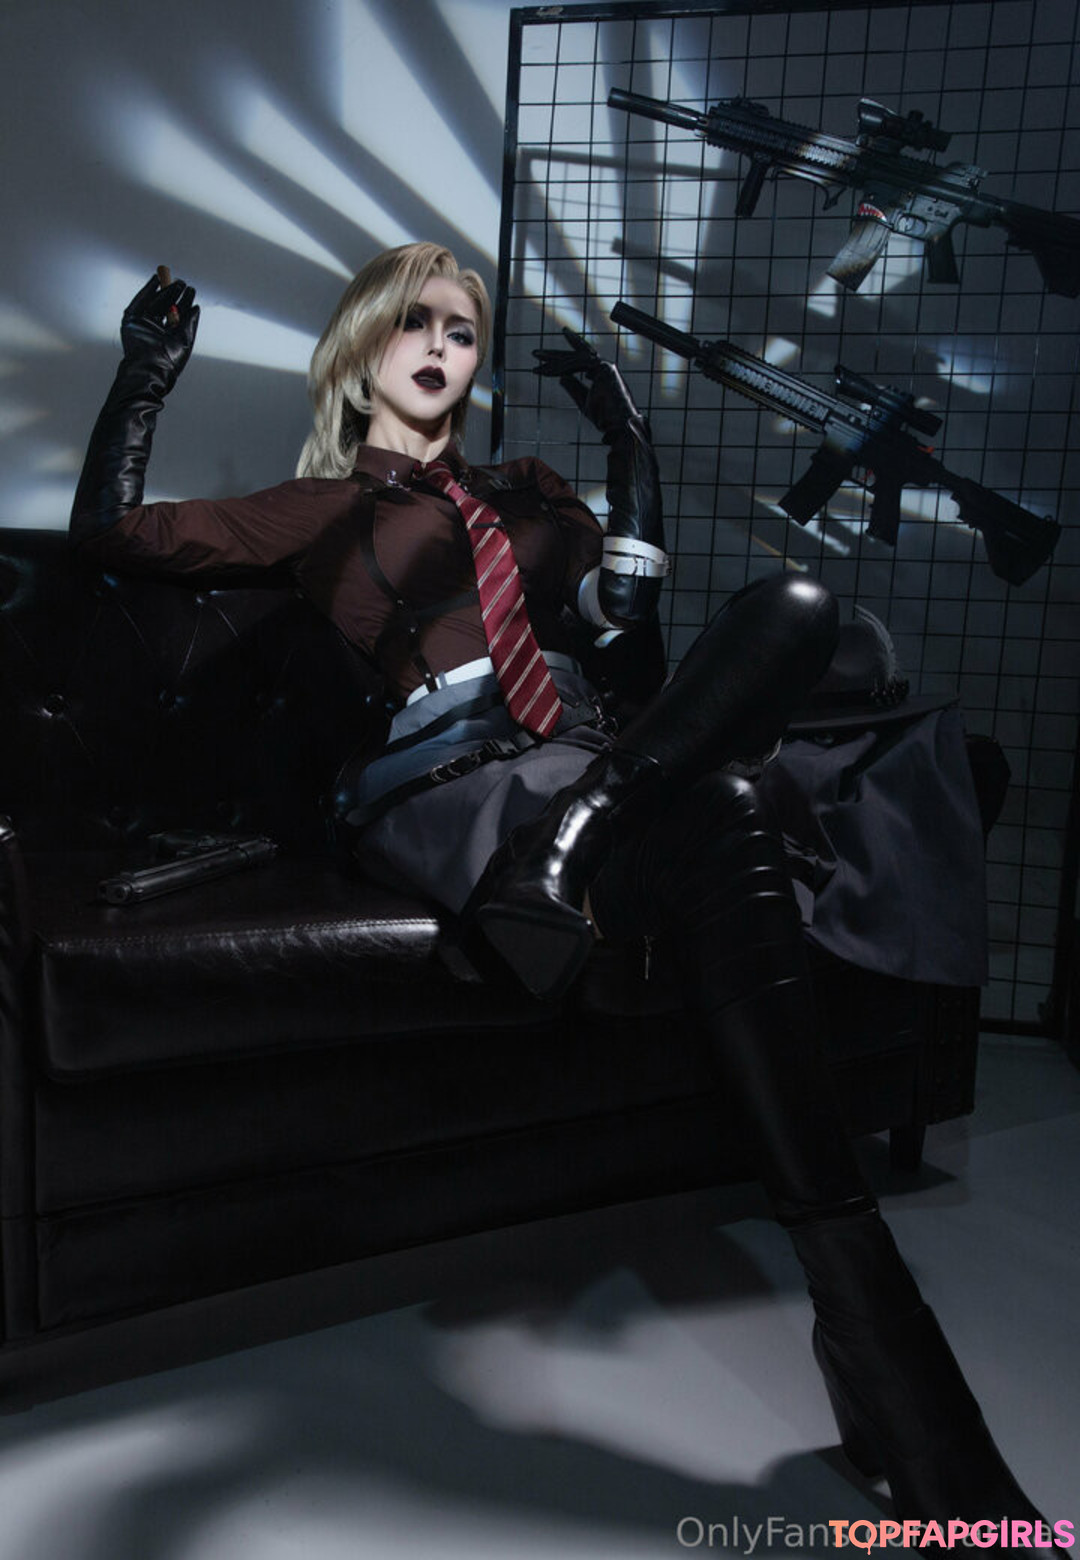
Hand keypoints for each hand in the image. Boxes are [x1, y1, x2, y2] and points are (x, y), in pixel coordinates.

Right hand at [120, 272, 199, 389]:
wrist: (150, 367)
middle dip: (173, 293)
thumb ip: (190, 323)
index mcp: (169, 337)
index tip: (191, 290)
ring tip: (172, 279)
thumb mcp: (185, 339)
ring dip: (163, 290)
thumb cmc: (169, 360)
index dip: (184, 302)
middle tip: (182, 282)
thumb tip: (196, 308)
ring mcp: (143, 325)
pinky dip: (147, 290)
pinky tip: (156, 280)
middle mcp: (155, 330)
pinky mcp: (131, 322)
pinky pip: (140, 302)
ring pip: (154, 303)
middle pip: (165, 307)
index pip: (177, 315)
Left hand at [533, 327, 643, 440]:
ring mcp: (605, 366)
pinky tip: (545, 371)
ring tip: (535, 359)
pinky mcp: (603, 369)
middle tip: (535, 353)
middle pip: (576, 355)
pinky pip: (576, 365)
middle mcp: (604, 367)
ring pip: (574, 359)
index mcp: (601, 373)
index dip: (566, 353)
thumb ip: (573, 388)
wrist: (618, 426)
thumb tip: (562, 378)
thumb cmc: (604, 418)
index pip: (581, 359)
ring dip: (553, 360)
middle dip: (555, 354)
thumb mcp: (583, 401)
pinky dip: (560, 368)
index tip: (549, 353)